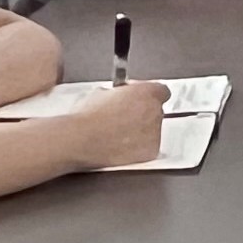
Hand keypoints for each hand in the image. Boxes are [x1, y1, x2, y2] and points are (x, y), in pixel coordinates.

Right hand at [52, 76, 175, 169]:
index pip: (160, 90)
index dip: (145, 94)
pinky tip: (121, 145)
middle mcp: (155, 111)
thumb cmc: (88, 117)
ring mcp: (155, 132)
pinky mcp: (150, 151)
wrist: (81, 140)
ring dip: (140, 130)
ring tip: (118, 133)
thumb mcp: (102, 92)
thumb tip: (117, 95)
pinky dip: (138, 147)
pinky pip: (148, 147)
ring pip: (153, 129)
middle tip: (123, 116)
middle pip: (155, 110)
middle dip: (142, 112)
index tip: (135, 97)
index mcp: (147, 92)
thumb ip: (119, 92)